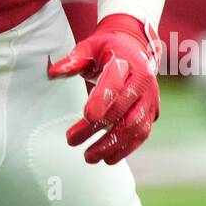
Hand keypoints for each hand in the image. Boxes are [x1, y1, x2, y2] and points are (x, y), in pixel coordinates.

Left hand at [47, 14, 160, 163]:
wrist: (135, 47)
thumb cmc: (108, 48)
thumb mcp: (90, 47)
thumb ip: (73, 60)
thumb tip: (53, 72)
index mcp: (127, 64)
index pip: (115, 84)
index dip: (102, 100)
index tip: (86, 116)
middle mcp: (142, 82)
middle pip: (123, 110)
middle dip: (97, 129)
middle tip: (73, 141)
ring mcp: (149, 99)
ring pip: (135, 127)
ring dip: (112, 145)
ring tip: (89, 156)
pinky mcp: (152, 113)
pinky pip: (141, 135)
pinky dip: (125, 149)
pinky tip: (107, 158)